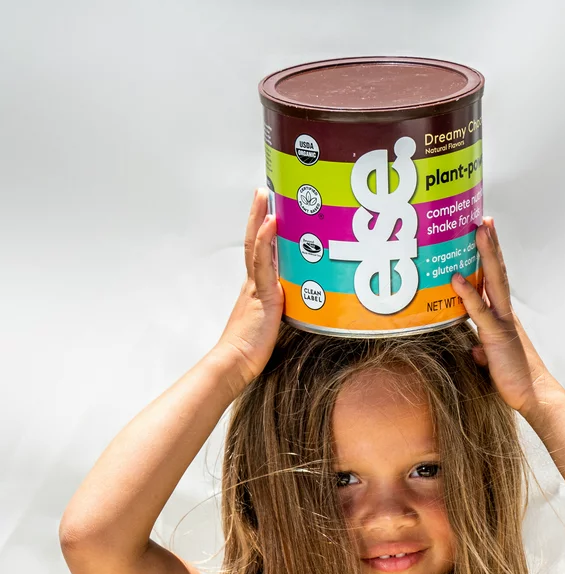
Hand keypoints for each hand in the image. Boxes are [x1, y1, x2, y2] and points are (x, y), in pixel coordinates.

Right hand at [212, 188, 282, 387]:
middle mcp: (254, 284)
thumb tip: (302, 308)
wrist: (235, 364)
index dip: (263, 233)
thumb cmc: (252, 352)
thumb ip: (285, 313)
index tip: (268, 213)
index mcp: (256, 290)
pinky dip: (265, 241)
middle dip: (258, 215)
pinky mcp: (263, 295)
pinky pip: (263, 262)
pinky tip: (271, 223)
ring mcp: (256, 287)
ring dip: (261, 217)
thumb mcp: (274, 327)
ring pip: (256, 245)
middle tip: (263, 191)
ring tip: (266, 195)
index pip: (259, 254)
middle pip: (253, 241)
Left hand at [451, 218, 559, 414]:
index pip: (495, 281)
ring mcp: (502, 322)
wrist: (533, 396)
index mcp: (503, 317)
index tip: (484, 234)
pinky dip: (468, 294)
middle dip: (490, 244)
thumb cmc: (514, 380)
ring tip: (479, 231)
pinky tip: (457, 278)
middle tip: (484, 218)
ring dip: (485, 255)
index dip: (490, 257)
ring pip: (493, 281)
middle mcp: (505, 314)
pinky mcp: (496, 336)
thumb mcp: (492, 361)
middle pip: (497, 272)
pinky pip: (480, 311)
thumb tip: (473, 349)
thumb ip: (482, 350)